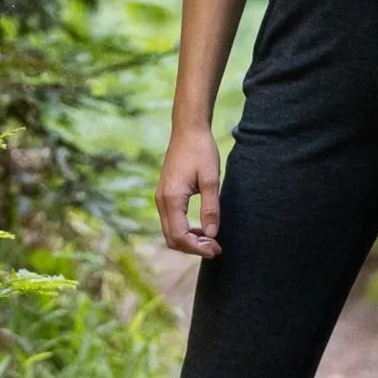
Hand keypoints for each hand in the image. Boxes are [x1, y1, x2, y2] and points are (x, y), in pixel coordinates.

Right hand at [156, 125, 222, 257]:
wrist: (188, 128)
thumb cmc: (201, 150)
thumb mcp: (210, 179)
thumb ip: (210, 208)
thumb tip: (211, 235)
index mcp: (172, 198)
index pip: (180, 236)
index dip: (198, 249)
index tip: (217, 249)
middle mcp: (161, 200)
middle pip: (172, 238)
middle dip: (193, 248)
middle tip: (215, 247)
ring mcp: (161, 196)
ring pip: (170, 231)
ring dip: (188, 240)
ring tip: (210, 239)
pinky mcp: (164, 193)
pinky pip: (170, 220)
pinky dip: (184, 230)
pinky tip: (200, 227)